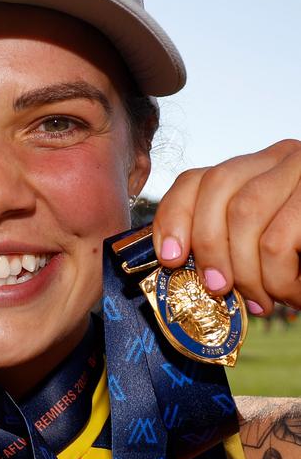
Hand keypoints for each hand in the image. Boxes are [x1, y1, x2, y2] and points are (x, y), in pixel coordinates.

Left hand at [151, 139, 300, 314]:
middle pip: (217, 188)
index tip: (169, 258)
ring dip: (246, 270)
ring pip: (245, 214)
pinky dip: (278, 280)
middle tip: (217, 291)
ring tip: (264, 301)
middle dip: (207, 246)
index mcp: (259, 168)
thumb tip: (175, 263)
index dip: (175, 216)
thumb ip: (227, 244)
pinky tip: (294, 296)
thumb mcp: (263, 248)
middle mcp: (284, 157)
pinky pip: (278, 240)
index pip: (199, 177)